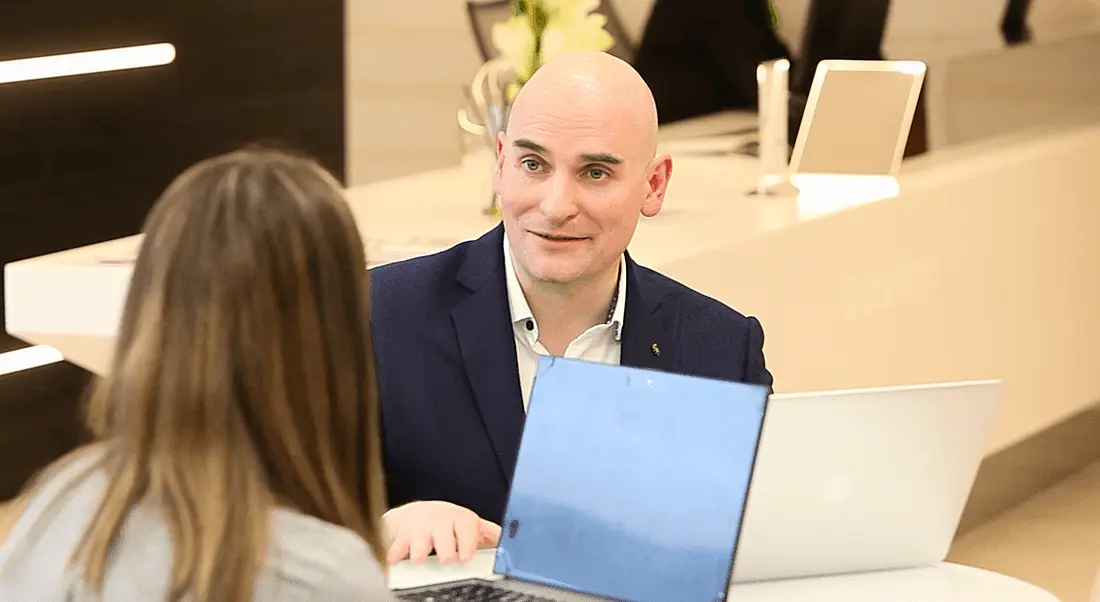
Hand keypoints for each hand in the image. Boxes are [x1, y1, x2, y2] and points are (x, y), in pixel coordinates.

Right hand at [384, 500, 501, 564]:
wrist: (415, 514)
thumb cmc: (446, 522)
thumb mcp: (466, 524)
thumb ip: (486, 532)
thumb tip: (509, 540)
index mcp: (458, 518)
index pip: (466, 525)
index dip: (467, 540)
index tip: (467, 555)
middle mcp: (439, 521)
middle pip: (442, 532)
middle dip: (445, 546)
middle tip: (448, 558)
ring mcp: (419, 528)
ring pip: (418, 538)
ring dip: (419, 549)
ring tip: (419, 558)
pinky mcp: (401, 536)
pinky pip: (396, 545)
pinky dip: (394, 553)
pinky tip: (394, 560)